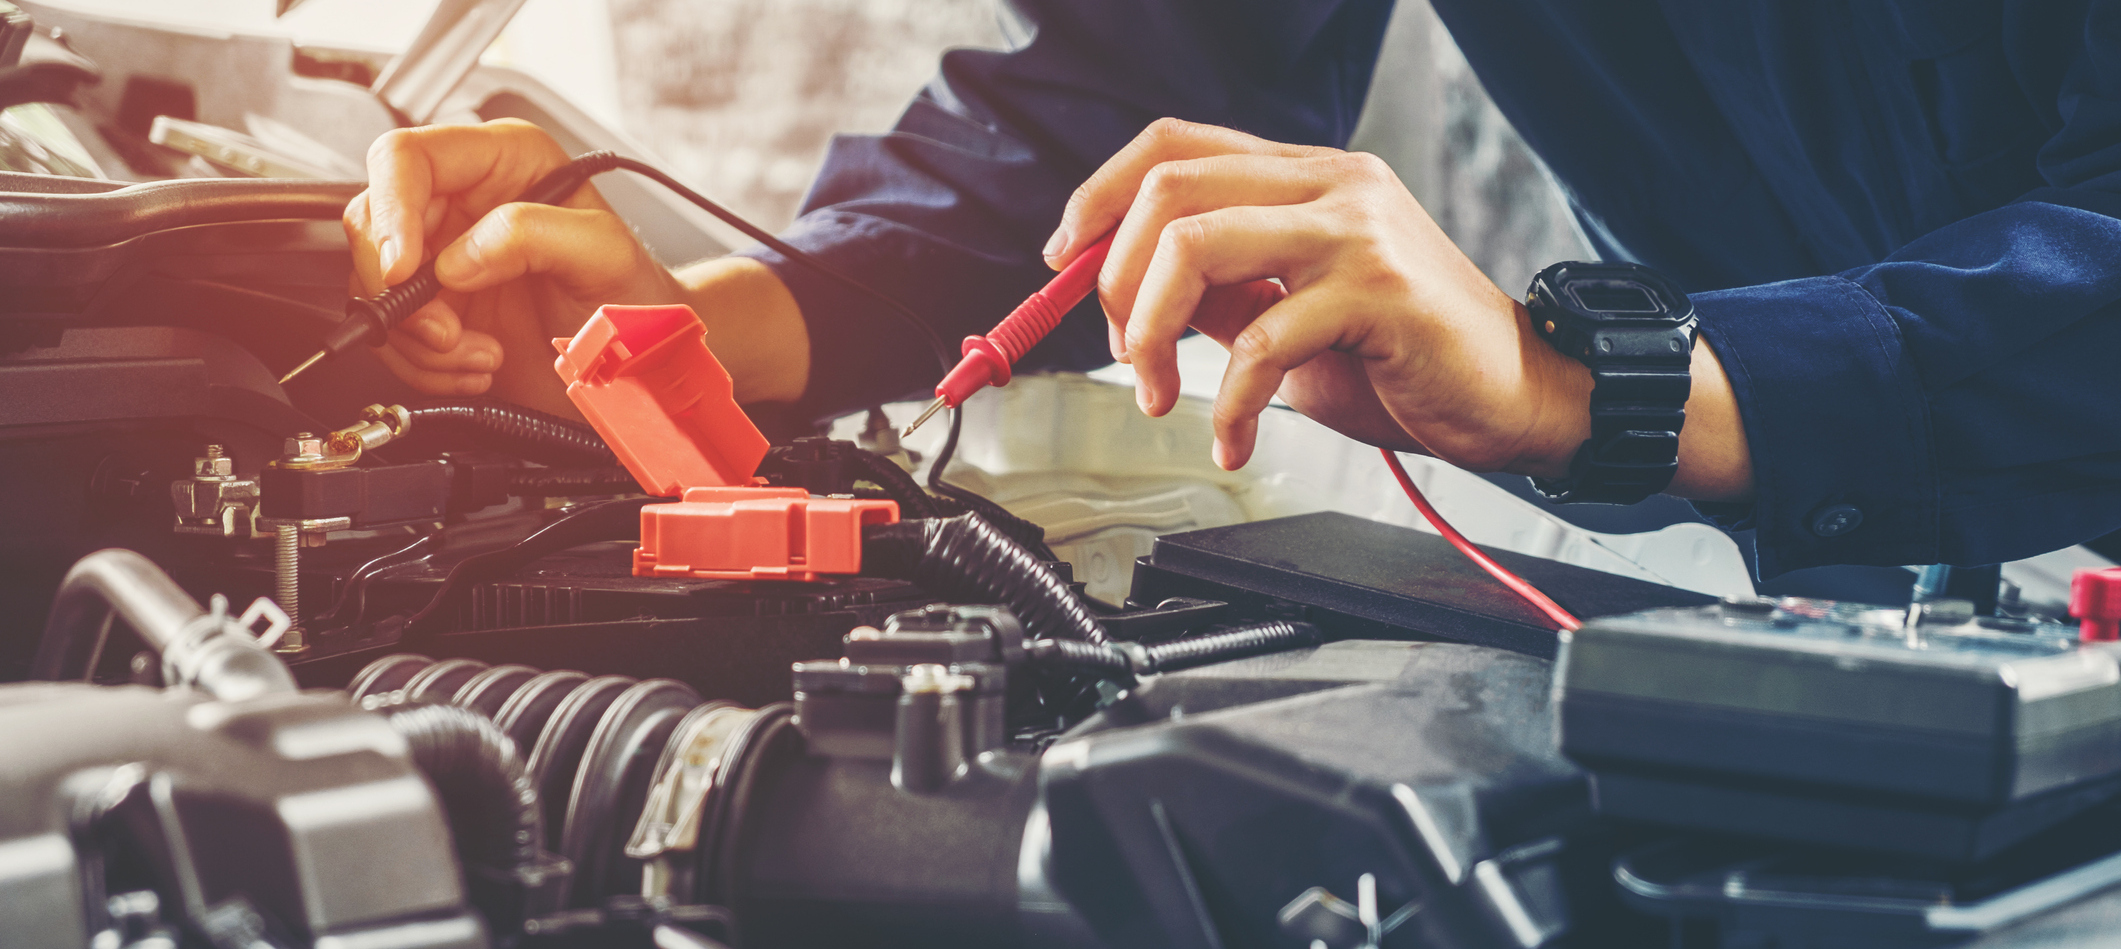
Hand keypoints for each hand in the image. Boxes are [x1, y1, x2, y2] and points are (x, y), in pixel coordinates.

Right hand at [344, 119, 687, 410]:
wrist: (642, 362)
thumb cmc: (635, 296)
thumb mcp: (603, 254)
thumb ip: (535, 235)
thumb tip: (459, 257)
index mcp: (502, 161)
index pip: (405, 158)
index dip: (391, 210)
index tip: (403, 269)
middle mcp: (463, 202)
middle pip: (373, 224)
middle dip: (402, 292)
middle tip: (449, 331)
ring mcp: (444, 258)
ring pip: (375, 287)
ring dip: (421, 339)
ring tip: (482, 354)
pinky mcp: (438, 310)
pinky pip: (393, 335)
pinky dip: (426, 365)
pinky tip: (479, 365)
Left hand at [1044, 118, 1592, 474]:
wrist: (1519, 396)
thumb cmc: (1407, 361)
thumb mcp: (1293, 318)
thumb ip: (1223, 294)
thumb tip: (1129, 298)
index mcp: (1306, 176)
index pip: (1176, 144)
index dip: (1100, 194)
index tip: (1063, 260)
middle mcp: (1331, 184)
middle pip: (1170, 188)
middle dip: (1113, 277)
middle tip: (1120, 351)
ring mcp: (1356, 230)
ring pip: (1197, 245)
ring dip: (1148, 333)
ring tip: (1158, 397)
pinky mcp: (1377, 291)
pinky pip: (1258, 339)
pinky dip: (1225, 403)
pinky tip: (1232, 439)